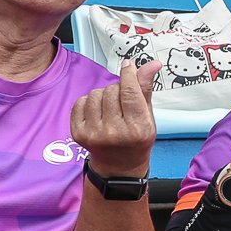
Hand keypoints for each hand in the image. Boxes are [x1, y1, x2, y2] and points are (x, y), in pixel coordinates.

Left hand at [71, 60, 158, 177]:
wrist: (119, 166)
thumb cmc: (136, 139)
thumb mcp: (148, 116)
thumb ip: (146, 89)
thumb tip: (152, 64)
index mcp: (137, 129)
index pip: (130, 92)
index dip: (128, 74)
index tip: (128, 65)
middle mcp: (114, 132)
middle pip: (112, 90)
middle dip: (118, 89)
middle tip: (122, 102)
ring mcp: (94, 134)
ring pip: (95, 94)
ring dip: (103, 95)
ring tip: (110, 108)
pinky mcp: (79, 133)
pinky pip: (80, 102)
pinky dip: (89, 102)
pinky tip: (97, 113)